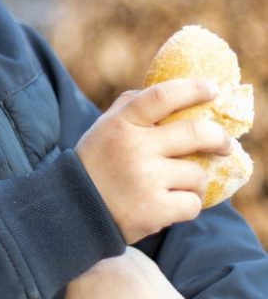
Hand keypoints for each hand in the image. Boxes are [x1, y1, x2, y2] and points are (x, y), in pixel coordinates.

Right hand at [75, 78, 230, 241]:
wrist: (74, 209)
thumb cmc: (96, 163)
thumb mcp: (104, 128)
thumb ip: (131, 107)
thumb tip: (172, 93)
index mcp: (121, 123)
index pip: (162, 96)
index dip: (192, 89)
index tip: (211, 89)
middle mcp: (135, 147)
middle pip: (196, 133)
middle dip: (219, 139)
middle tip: (224, 145)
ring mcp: (146, 178)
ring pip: (197, 174)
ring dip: (193, 181)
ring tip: (173, 186)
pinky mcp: (155, 208)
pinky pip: (193, 203)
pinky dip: (186, 205)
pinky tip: (168, 204)